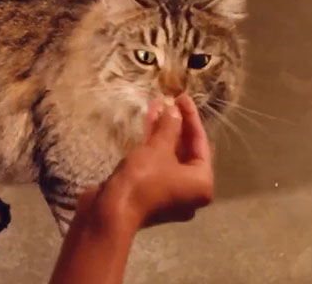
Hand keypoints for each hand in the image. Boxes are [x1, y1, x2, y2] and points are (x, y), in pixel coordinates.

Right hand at [49, 95, 212, 283]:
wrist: (110, 213)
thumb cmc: (143, 180)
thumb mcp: (158, 148)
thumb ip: (170, 126)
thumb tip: (175, 111)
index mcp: (202, 183)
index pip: (201, 143)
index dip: (191, 117)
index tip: (182, 97)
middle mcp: (190, 191)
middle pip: (186, 150)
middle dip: (176, 124)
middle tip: (170, 101)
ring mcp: (170, 194)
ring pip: (170, 157)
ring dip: (163, 132)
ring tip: (156, 106)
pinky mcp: (151, 193)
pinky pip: (157, 165)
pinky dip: (153, 146)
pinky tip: (147, 123)